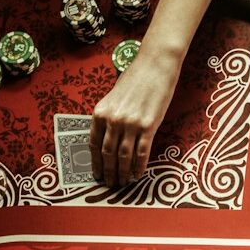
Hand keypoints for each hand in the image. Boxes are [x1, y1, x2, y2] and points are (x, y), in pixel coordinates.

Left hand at [91, 48, 179, 186]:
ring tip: (122, 183)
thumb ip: (109, 117)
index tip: (96, 173)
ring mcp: (130, 124)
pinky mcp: (148, 126)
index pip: (93, 144)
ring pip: (123, 156)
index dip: (94, 162)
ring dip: (122, 172)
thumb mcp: (114, 97)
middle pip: (107, 154)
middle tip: (109, 184)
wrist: (155, 66)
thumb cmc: (136, 79)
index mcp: (101, 112)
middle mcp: (113, 120)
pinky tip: (138, 174)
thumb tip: (109, 139)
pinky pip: (142, 152)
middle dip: (108, 172)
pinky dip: (139, 166)